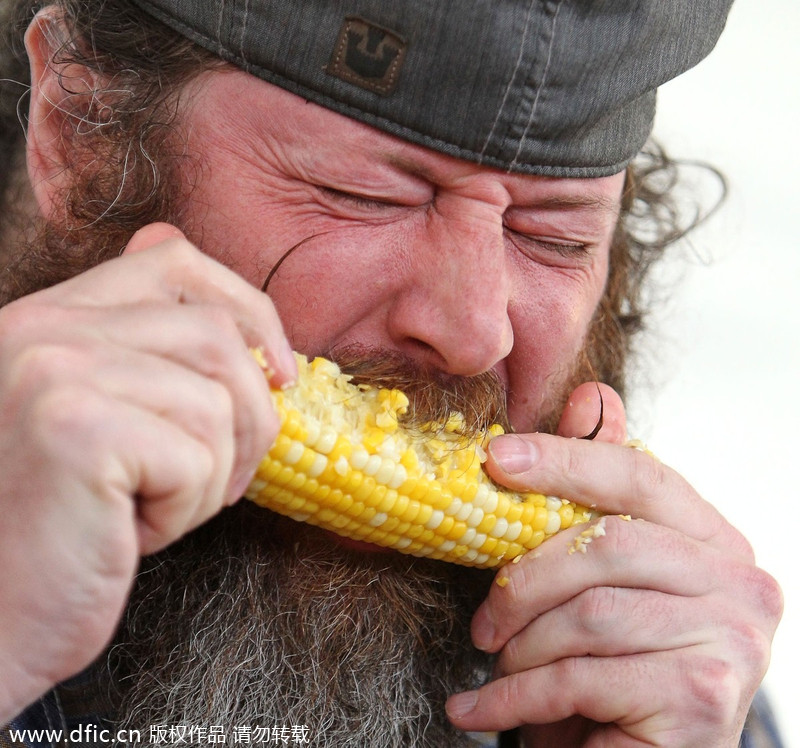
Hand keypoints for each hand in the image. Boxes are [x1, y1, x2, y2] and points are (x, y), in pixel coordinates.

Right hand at [0, 224, 295, 723]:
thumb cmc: (65, 528)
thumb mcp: (111, 426)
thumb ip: (156, 365)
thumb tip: (258, 342)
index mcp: (52, 318)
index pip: (174, 260)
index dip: (248, 309)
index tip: (280, 374)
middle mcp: (43, 328)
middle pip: (217, 335)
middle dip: (251, 416)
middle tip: (222, 480)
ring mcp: (54, 370)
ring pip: (217, 401)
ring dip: (212, 474)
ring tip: (156, 507)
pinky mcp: (74, 427)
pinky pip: (196, 456)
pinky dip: (186, 508)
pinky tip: (130, 531)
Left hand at [446, 383, 781, 746]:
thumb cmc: (616, 662)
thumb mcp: (601, 578)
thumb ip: (597, 493)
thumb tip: (591, 394)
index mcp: (714, 539)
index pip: (640, 474)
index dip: (565, 458)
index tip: (496, 459)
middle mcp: (742, 581)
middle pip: (608, 544)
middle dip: (524, 579)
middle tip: (483, 619)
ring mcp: (734, 639)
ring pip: (589, 613)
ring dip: (522, 646)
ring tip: (496, 665)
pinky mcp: (706, 698)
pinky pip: (582, 677)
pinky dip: (515, 697)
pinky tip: (480, 709)